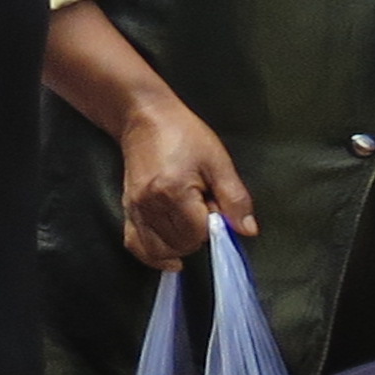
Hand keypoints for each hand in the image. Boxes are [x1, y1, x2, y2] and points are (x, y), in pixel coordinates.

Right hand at [116, 98, 255, 270]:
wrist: (144, 119)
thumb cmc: (183, 134)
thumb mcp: (219, 161)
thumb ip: (235, 199)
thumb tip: (247, 230)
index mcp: (174, 191)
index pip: (198, 233)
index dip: (215, 226)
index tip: (217, 208)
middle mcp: (149, 205)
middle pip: (179, 244)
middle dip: (197, 236)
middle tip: (203, 211)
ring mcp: (135, 209)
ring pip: (157, 250)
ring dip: (179, 248)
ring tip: (189, 229)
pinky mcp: (127, 209)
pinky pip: (134, 244)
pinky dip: (152, 255)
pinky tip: (169, 256)